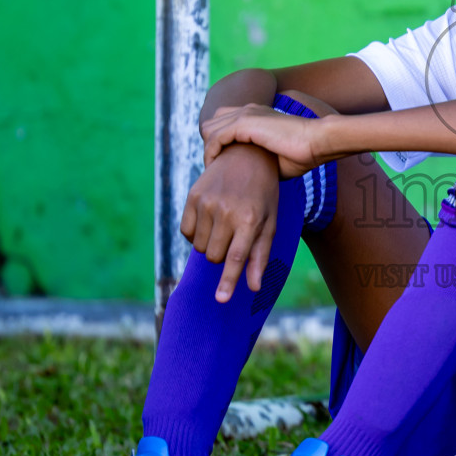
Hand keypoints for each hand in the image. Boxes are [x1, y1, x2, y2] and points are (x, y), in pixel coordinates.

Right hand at [180, 143, 284, 301]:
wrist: (247, 155)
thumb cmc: (263, 195)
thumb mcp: (268, 223)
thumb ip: (259, 256)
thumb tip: (254, 287)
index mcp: (249, 219)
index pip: (235, 258)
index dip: (228, 281)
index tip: (221, 299)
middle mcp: (226, 212)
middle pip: (214, 257)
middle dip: (223, 254)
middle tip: (235, 235)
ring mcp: (206, 203)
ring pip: (200, 247)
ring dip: (211, 243)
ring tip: (225, 222)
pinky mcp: (192, 196)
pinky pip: (186, 232)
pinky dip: (196, 233)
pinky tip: (210, 218)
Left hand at [201, 104, 326, 177]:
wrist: (318, 142)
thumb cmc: (303, 154)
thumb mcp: (274, 158)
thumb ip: (258, 161)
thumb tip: (248, 178)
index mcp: (256, 114)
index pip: (223, 122)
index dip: (218, 142)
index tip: (220, 165)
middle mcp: (248, 110)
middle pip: (212, 122)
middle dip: (210, 144)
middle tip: (215, 167)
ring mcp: (246, 114)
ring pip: (209, 129)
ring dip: (208, 149)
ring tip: (213, 169)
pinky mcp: (245, 123)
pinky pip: (215, 137)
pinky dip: (212, 153)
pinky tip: (215, 167)